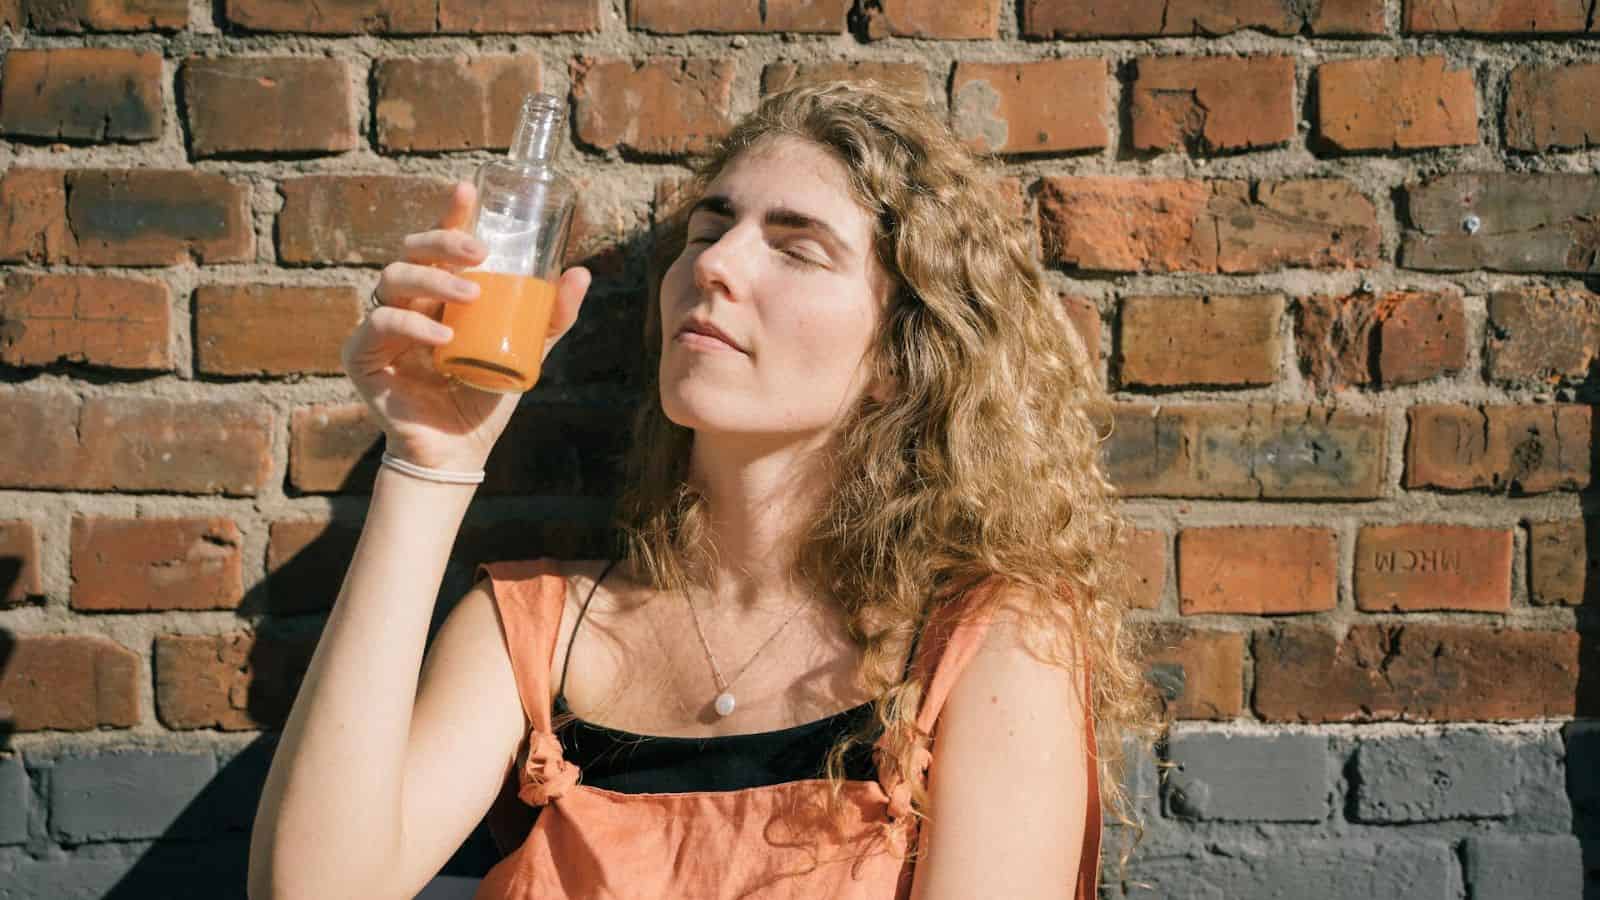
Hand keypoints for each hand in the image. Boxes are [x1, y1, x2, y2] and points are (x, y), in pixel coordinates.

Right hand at [340, 180, 591, 471]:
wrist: (460, 448)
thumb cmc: (485, 395)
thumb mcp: (527, 351)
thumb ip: (550, 317)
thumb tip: (580, 273)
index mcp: (439, 293)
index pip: (439, 244)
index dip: (450, 214)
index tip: (467, 189)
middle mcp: (407, 302)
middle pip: (411, 251)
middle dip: (442, 239)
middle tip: (480, 252)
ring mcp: (381, 326)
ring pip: (393, 279)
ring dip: (433, 280)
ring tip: (471, 295)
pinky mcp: (362, 355)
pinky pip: (380, 325)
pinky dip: (412, 326)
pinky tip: (443, 335)